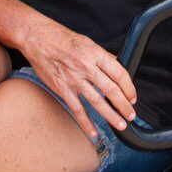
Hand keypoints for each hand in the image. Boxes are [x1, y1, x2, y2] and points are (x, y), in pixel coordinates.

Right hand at [20, 19, 136, 139]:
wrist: (38, 38)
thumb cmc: (62, 38)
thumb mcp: (87, 42)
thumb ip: (102, 56)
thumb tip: (118, 64)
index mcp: (95, 54)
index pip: (119, 73)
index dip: (129, 87)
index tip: (133, 97)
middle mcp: (86, 66)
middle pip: (111, 89)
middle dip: (124, 105)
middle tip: (131, 115)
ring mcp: (73, 79)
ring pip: (96, 101)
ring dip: (111, 115)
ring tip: (120, 125)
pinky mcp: (62, 88)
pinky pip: (77, 109)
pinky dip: (86, 122)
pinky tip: (93, 132)